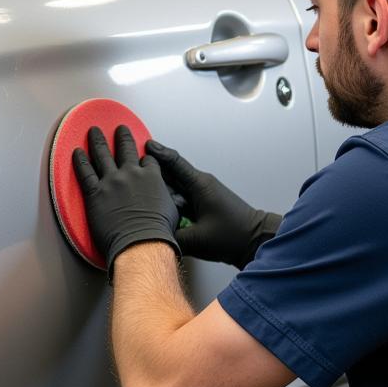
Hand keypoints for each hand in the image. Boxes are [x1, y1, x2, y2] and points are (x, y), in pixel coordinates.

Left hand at [73, 125, 180, 279]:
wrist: (141, 243)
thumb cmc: (157, 233)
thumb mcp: (171, 210)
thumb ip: (166, 198)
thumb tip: (166, 201)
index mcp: (152, 177)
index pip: (148, 160)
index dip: (145, 157)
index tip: (143, 153)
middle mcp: (131, 174)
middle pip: (126, 149)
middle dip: (123, 137)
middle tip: (120, 129)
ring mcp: (112, 182)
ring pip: (102, 155)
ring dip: (97, 140)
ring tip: (94, 131)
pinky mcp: (95, 193)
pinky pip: (85, 172)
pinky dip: (79, 161)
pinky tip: (76, 152)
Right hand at [146, 139, 281, 268]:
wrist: (255, 241)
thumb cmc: (233, 236)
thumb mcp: (197, 240)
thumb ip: (171, 236)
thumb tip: (151, 236)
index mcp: (200, 185)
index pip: (175, 163)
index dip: (158, 153)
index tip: (143, 145)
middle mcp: (200, 186)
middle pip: (170, 174)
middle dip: (152, 171)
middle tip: (132, 167)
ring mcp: (202, 195)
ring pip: (174, 187)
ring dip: (160, 187)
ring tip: (139, 187)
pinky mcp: (203, 205)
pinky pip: (181, 198)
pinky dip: (169, 200)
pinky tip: (157, 206)